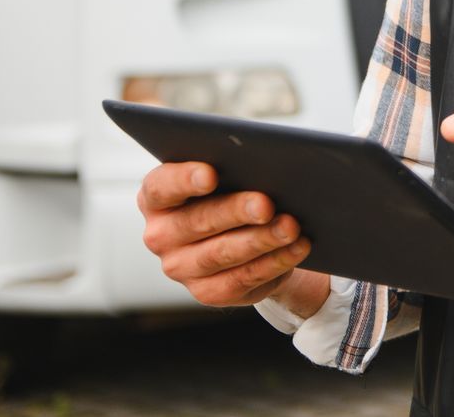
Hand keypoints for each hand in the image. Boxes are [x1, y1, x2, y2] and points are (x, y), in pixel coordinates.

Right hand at [135, 160, 323, 311]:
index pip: (161, 187)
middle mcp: (161, 235)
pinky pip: (241, 279)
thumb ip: (235, 166)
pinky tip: (297, 248)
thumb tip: (267, 162)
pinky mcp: (207, 291)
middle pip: (197, 221)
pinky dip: (274, 262)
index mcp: (157, 198)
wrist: (245, 234)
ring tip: (291, 227)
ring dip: (260, 240)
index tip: (211, 174)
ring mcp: (181, 267)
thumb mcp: (229, 174)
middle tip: (266, 204)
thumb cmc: (233, 190)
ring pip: (221, 254)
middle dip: (236, 211)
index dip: (184, 180)